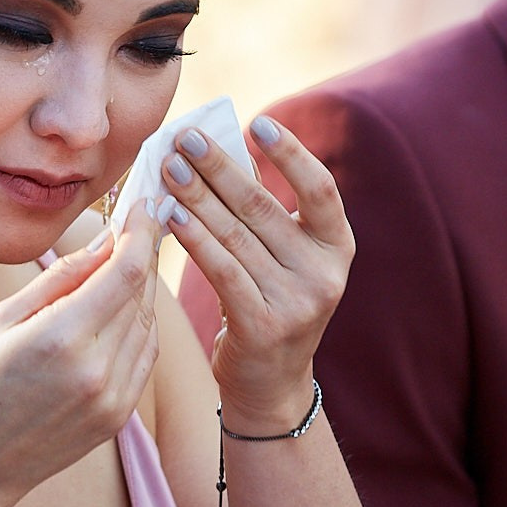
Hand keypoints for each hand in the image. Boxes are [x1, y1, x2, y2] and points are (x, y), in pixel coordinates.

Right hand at [0, 198, 172, 506]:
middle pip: (142, 294)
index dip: (141, 232)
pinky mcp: (120, 418)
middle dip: (141, 255)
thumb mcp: (4, 318)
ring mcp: (114, 399)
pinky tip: (116, 314)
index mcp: (62, 338)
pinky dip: (139, 327)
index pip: (127, 271)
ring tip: (117, 270)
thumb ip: (61, 278)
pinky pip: (145, 357)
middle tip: (132, 227)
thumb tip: (106, 241)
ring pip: (149, 325)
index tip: (143, 206)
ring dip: (141, 292)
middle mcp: (97, 370)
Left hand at [161, 117, 351, 433]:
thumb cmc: (267, 300)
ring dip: (197, 197)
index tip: (259, 123)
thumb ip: (263, 212)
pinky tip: (171, 214)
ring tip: (169, 168)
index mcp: (337, 247)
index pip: (320, 190)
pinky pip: (222, 270)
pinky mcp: (264, 326)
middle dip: (220, 168)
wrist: (269, 384)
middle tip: (185, 137)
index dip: (292, 155)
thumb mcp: (281, 257)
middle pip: (264, 208)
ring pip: (237, 236)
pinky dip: (194, 239)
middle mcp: (324, 273)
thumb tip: (222, 149)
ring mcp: (298, 302)